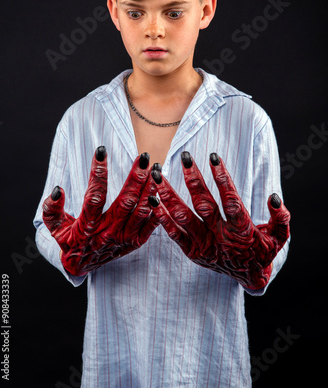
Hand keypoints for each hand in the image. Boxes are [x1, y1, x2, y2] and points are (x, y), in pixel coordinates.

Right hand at [42, 147, 158, 275]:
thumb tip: (58, 190)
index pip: (94, 197)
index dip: (98, 174)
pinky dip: (158, 209)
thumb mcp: (55, 228)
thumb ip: (52, 210)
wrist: (82, 266)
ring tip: (156, 169)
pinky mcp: (135, 242)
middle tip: (143, 157)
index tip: (101, 151)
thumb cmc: (69, 241)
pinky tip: (162, 190)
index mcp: (88, 226)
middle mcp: (108, 232)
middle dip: (135, 178)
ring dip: (150, 189)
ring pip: (141, 211)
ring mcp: (124, 237)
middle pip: (125, 202)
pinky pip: (150, 226)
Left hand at [149, 152, 289, 289]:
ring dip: (169, 195)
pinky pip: (175, 234)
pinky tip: (152, 201)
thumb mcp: (279, 236)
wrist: (250, 277)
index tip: (214, 157)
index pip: (231, 201)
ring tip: (158, 175)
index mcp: (242, 231)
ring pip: (184, 218)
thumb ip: (280, 217)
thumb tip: (273, 197)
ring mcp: (205, 245)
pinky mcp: (193, 252)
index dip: (223, 179)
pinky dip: (163, 218)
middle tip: (184, 157)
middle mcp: (221, 237)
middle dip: (193, 180)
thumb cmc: (263, 250)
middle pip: (204, 205)